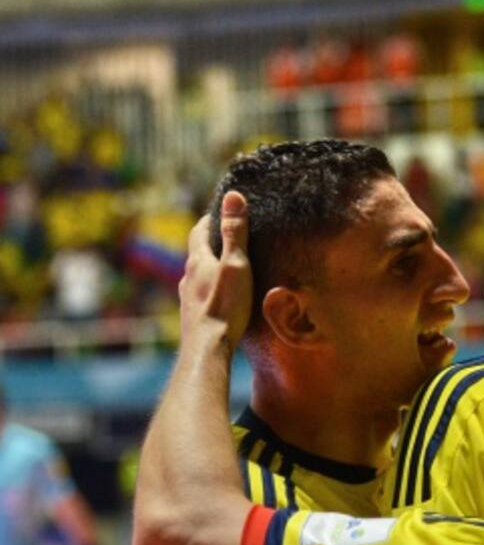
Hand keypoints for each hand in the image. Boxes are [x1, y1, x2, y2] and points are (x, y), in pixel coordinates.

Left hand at [179, 191, 251, 344]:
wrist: (207, 349)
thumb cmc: (225, 306)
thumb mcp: (236, 265)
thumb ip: (236, 232)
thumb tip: (233, 196)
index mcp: (197, 261)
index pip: (199, 231)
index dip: (210, 219)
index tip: (222, 211)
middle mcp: (187, 278)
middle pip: (198, 254)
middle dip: (212, 244)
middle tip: (229, 239)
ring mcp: (187, 299)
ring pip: (197, 276)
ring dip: (210, 269)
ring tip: (228, 269)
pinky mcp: (192, 317)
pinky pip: (200, 296)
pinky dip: (210, 290)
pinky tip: (221, 299)